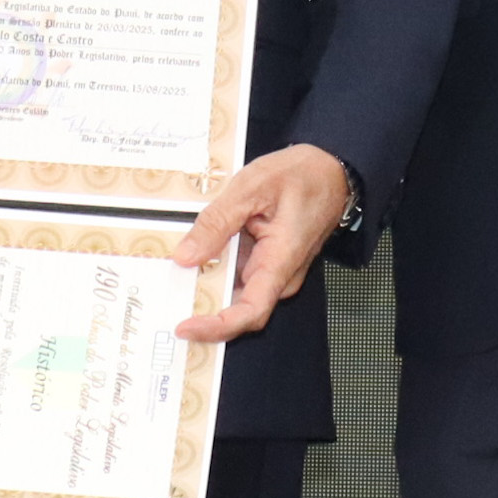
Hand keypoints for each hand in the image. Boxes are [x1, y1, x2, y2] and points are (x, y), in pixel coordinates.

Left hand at [172, 144, 352, 341]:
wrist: (331, 170)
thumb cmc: (302, 175)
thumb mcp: (252, 187)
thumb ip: (217, 222)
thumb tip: (185, 256)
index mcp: (281, 261)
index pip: (251, 311)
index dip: (217, 326)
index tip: (186, 327)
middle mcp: (280, 275)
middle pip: (238, 307)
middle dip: (202, 310)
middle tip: (166, 302)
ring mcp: (274, 270)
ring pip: (235, 291)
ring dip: (206, 287)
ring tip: (174, 277)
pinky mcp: (267, 261)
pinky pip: (238, 274)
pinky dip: (215, 269)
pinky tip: (195, 256)